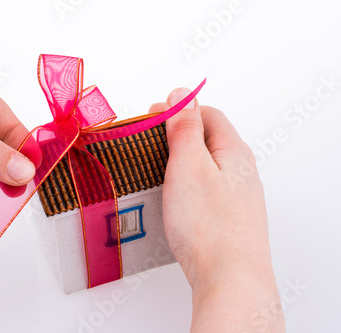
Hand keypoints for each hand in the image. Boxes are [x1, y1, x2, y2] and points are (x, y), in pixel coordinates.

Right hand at [150, 88, 284, 331]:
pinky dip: (184, 186)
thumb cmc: (209, 224)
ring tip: (153, 171)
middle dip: (175, 136)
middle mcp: (239, 171)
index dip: (178, 110)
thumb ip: (184, 128)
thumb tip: (182, 95)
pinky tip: (171, 199)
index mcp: (233, 150)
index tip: (152, 117)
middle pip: (206, 140)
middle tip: (147, 144)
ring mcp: (234, 197)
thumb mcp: (189, 164)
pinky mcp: (226, 219)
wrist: (229, 278)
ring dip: (178, 163)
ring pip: (204, 167)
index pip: (207, 114)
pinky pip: (203, 191)